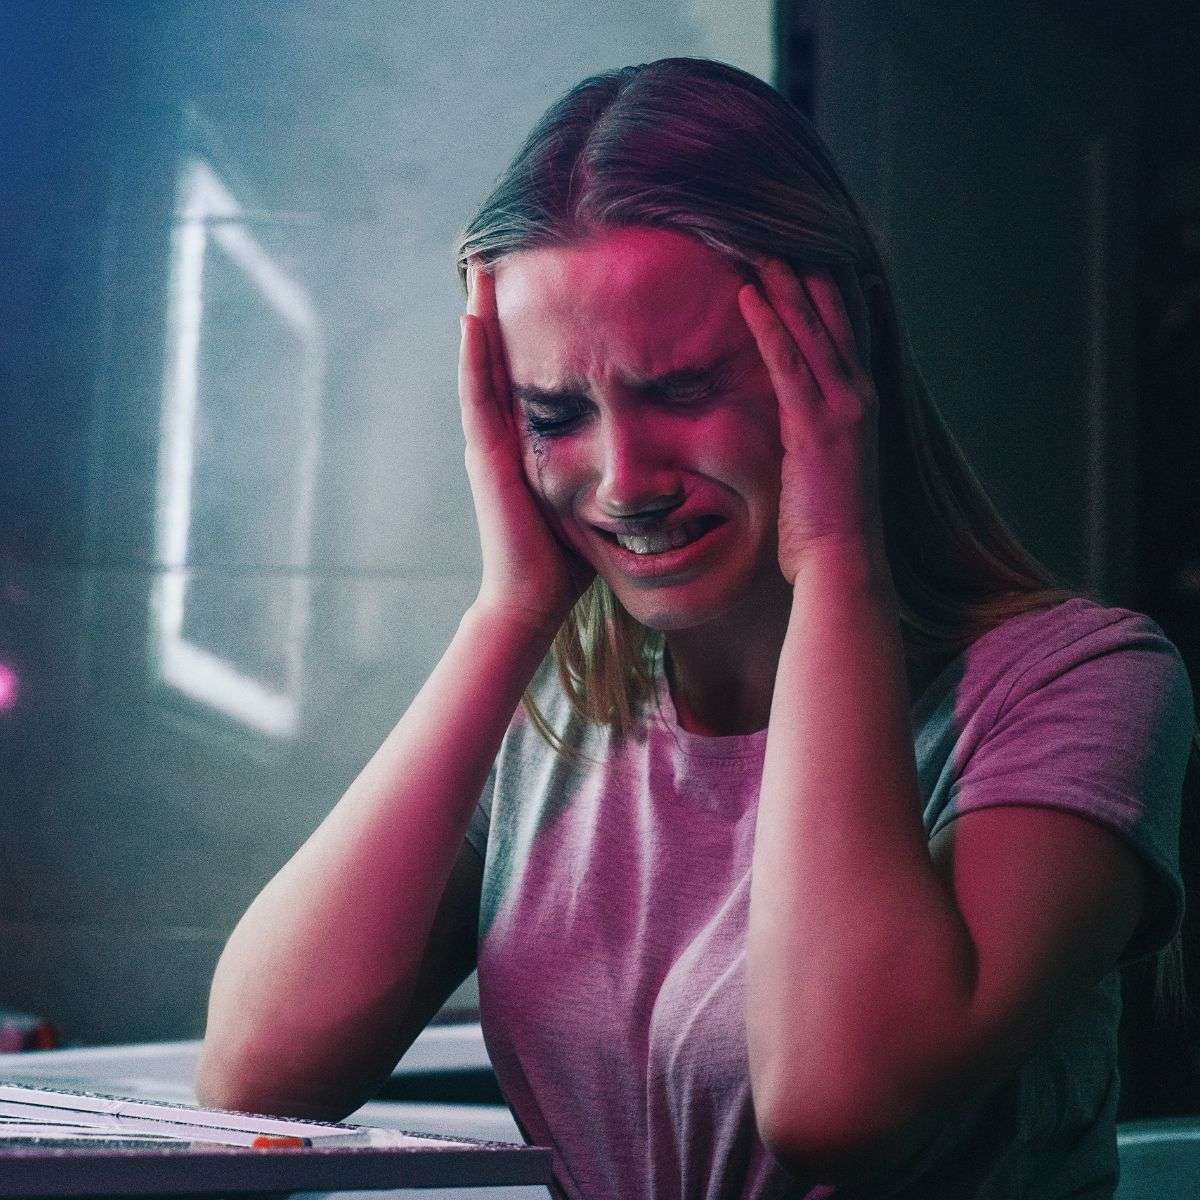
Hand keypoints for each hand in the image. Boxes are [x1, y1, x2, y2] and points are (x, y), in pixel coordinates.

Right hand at [460, 258, 595, 636]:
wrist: (535, 597)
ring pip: (481, 364)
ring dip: (480, 314)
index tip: (542, 284)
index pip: (525, 372)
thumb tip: (660, 457)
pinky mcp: (485, 456)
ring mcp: (487, 443)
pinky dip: (474, 353)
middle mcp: (500, 435)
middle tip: (502, 256)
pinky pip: (477, 394)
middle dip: (499, 308)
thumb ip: (612, 470)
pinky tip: (473, 314)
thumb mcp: (593, 497)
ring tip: (485, 266)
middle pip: (497, 357)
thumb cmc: (568, 555)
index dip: (528, 329)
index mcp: (525, 442)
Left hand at [737, 258, 886, 585]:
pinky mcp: (816, 427)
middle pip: (834, 316)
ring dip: (786, 284)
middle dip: (808, 270)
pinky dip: (769, 325)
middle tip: (780, 227)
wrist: (843, 563)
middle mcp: (858, 396)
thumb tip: (792, 413)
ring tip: (758, 244)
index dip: (827, 287)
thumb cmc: (827, 524)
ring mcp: (842, 409)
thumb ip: (813, 429)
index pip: (846, 329)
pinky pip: (789, 363)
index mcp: (860, 403)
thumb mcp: (823, 466)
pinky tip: (750, 294)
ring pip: (813, 330)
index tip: (807, 248)